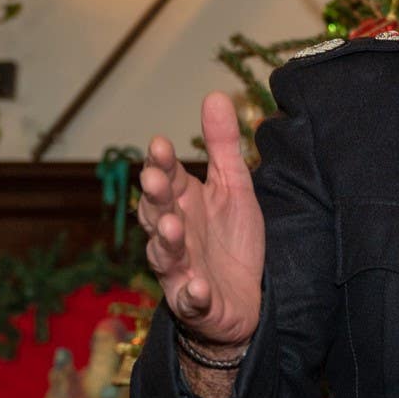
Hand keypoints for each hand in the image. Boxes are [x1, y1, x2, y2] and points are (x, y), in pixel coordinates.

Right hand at [135, 92, 263, 345]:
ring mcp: (181, 270)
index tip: (160, 144)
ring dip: (166, 242)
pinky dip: (193, 296)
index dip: (162, 163)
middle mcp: (173, 234)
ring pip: (165, 256)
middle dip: (155, 197)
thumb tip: (216, 93)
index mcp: (182, 204)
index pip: (166, 178)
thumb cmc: (230, 241)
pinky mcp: (195, 304)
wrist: (243, 301)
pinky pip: (191, 301)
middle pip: (156, 213)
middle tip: (156, 179)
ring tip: (172, 227)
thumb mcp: (234, 188)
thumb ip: (223, 146)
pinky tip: (199, 289)